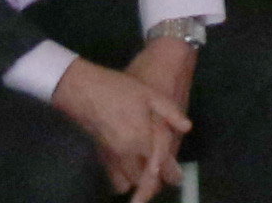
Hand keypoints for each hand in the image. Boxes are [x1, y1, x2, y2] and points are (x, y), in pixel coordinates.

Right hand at [43, 41, 191, 202]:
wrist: (85, 90)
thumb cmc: (119, 89)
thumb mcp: (150, 94)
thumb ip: (170, 112)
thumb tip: (186, 127)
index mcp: (140, 138)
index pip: (160, 165)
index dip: (172, 173)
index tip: (178, 178)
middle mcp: (125, 154)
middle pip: (144, 180)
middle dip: (156, 181)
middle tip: (166, 173)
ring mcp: (110, 157)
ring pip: (128, 182)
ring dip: (139, 181)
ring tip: (149, 171)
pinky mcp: (100, 156)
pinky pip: (114, 178)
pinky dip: (124, 178)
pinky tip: (131, 166)